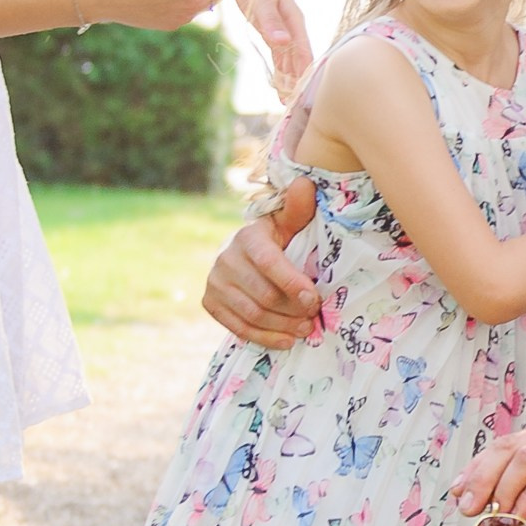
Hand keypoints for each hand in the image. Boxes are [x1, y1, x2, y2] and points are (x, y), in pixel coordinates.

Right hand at [203, 182, 320, 345]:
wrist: (247, 256)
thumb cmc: (278, 240)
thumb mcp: (289, 224)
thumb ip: (298, 210)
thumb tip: (305, 185)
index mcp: (248, 237)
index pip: (269, 263)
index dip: (292, 283)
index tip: (314, 299)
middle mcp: (225, 259)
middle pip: (263, 294)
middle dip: (293, 310)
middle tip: (314, 318)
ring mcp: (215, 282)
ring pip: (252, 313)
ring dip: (282, 326)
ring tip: (305, 330)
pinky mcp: (210, 302)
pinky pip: (238, 327)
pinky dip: (264, 337)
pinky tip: (286, 340)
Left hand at [232, 0, 312, 98]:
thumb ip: (269, 21)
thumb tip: (281, 44)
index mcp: (293, 17)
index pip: (303, 50)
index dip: (304, 71)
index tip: (303, 92)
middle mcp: (289, 23)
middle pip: (297, 56)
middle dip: (296, 79)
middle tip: (292, 104)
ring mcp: (279, 25)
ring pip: (287, 56)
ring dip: (287, 75)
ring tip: (285, 97)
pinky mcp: (267, 25)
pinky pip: (277, 51)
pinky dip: (278, 65)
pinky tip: (277, 78)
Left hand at [452, 420, 525, 525]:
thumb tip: (495, 502)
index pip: (505, 445)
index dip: (477, 468)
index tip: (457, 492)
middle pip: (508, 448)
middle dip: (481, 478)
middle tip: (466, 507)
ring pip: (524, 460)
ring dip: (501, 490)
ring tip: (491, 516)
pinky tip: (518, 518)